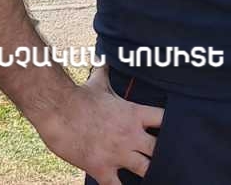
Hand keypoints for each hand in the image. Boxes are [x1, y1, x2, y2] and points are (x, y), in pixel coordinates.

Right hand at [36, 66, 162, 184]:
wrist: (57, 110)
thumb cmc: (79, 96)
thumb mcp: (99, 82)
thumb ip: (106, 72)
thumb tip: (105, 58)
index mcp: (134, 114)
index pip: (165, 121)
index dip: (171, 127)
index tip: (173, 130)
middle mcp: (131, 135)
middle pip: (160, 150)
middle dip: (161, 153)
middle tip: (160, 156)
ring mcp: (117, 154)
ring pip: (145, 170)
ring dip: (146, 171)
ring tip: (148, 173)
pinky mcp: (101, 168)